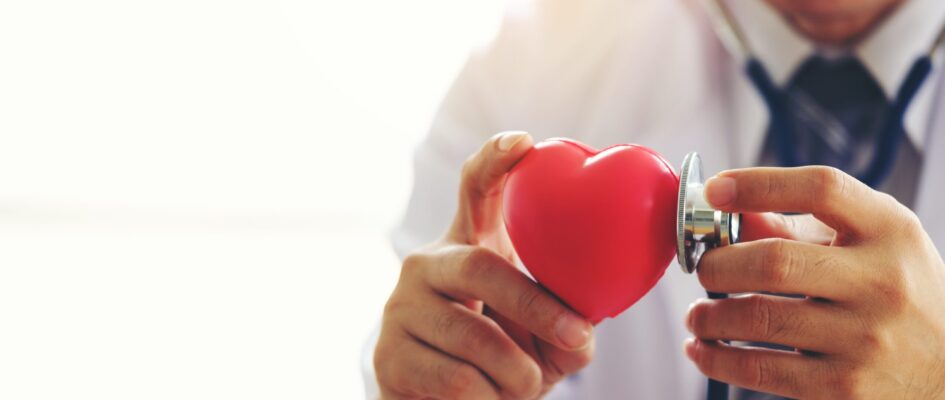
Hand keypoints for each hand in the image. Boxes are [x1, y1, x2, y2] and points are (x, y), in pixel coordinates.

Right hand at [374, 132, 594, 399]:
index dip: (496, 161)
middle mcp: (426, 265)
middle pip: (479, 265)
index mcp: (467, 247)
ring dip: (517, 373)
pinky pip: (456, 379)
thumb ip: (568, 326)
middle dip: (535, 304)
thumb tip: (582, 327)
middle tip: (576, 335)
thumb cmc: (500, 363)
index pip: (473, 190)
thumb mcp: (542, 340)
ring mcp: (400, 307)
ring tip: (524, 387)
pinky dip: (489, 399)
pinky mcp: (387, 354)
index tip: (524, 141)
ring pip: (474, 334)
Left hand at [685, 166, 944, 398]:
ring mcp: (865, 339)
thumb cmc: (897, 293)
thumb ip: (799, 226)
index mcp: (889, 230)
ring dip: (708, 316)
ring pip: (758, 319)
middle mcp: (881, 282)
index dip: (759, 184)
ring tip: (698, 314)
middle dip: (718, 264)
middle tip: (703, 269)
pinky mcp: (844, 387)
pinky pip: (760, 371)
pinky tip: (703, 349)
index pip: (821, 189)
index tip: (714, 190)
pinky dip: (716, 359)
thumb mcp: (870, 243)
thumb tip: (726, 212)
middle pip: (775, 262)